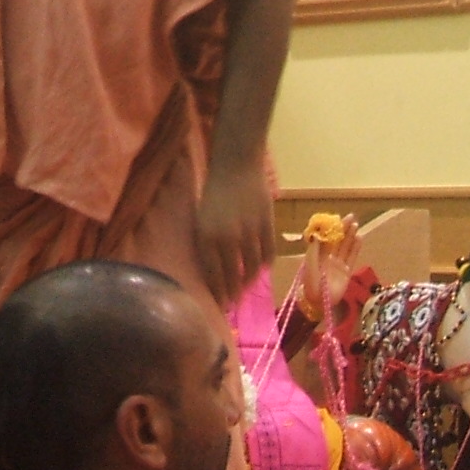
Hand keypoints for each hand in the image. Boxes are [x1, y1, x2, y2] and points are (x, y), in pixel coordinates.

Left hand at [193, 161, 274, 307]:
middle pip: (232, 275)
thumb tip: (213, 273)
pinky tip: (261, 269)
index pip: (212, 274)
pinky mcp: (266, 224)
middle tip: (234, 303)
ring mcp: (248, 231)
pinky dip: (265, 263)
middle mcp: (226, 237)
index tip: (219, 304)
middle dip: (232, 293)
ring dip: (249, 280)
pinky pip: (268, 252)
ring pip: (252, 267)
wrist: (236, 165)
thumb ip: (207, 245)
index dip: (217, 292)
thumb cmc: (214, 192)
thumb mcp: (201, 219)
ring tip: (246, 287)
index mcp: (205, 235)